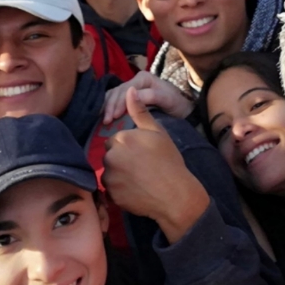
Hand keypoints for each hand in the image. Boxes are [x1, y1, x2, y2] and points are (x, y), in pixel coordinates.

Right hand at [102, 72, 193, 123]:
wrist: (184, 106)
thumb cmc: (176, 102)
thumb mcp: (166, 99)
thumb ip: (150, 96)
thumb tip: (130, 94)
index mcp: (143, 78)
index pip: (125, 90)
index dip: (117, 103)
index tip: (113, 117)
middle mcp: (135, 81)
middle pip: (116, 92)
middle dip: (109, 106)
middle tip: (105, 121)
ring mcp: (131, 88)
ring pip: (113, 95)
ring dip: (106, 107)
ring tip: (103, 120)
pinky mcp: (129, 97)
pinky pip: (115, 100)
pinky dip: (108, 107)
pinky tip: (104, 117)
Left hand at [102, 89, 209, 242]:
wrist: (175, 195)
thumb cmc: (168, 161)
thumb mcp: (157, 132)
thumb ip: (140, 112)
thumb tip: (129, 89)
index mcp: (121, 138)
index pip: (114, 140)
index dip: (127, 147)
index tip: (141, 155)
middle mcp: (111, 156)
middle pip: (110, 156)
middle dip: (120, 160)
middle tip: (140, 167)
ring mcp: (110, 177)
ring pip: (109, 172)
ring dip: (118, 175)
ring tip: (138, 180)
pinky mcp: (111, 195)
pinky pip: (110, 190)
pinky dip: (118, 190)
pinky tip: (135, 190)